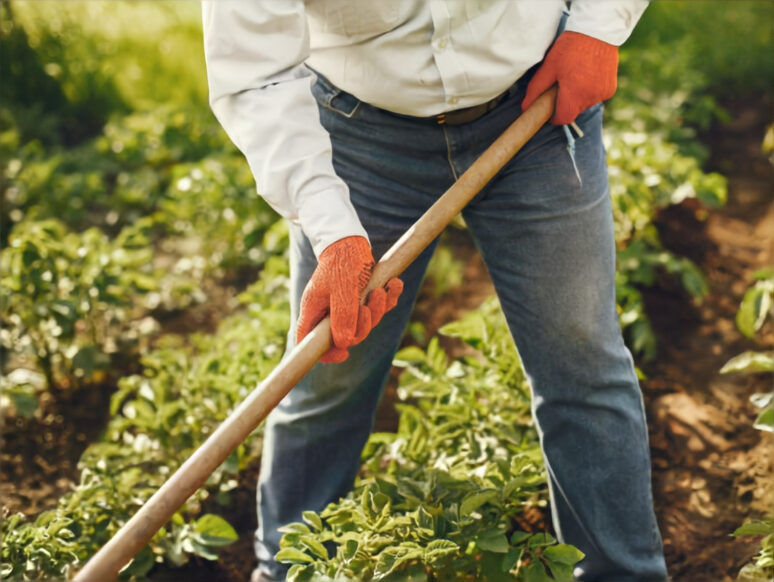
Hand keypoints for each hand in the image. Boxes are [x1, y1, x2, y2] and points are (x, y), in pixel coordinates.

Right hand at [297, 236, 403, 362]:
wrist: (351, 239)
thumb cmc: (341, 261)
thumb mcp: (342, 288)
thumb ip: (343, 315)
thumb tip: (344, 343)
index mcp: (315, 311)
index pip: (310, 342)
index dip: (326, 354)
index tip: (344, 354)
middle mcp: (329, 312)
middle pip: (346, 336)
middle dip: (363, 325)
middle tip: (367, 307)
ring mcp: (347, 306)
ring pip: (366, 323)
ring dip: (378, 309)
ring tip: (382, 290)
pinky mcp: (363, 298)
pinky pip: (379, 308)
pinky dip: (389, 298)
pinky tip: (395, 284)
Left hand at [522, 31, 618, 125]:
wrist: (598, 31)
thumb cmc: (570, 48)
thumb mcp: (549, 67)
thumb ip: (536, 89)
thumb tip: (525, 107)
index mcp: (574, 95)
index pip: (562, 119)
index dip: (554, 116)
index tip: (549, 108)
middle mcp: (590, 98)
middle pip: (573, 112)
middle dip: (565, 104)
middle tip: (561, 85)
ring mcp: (602, 94)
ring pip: (584, 104)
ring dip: (577, 97)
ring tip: (575, 77)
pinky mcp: (610, 89)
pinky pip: (595, 96)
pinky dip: (589, 91)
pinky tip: (587, 76)